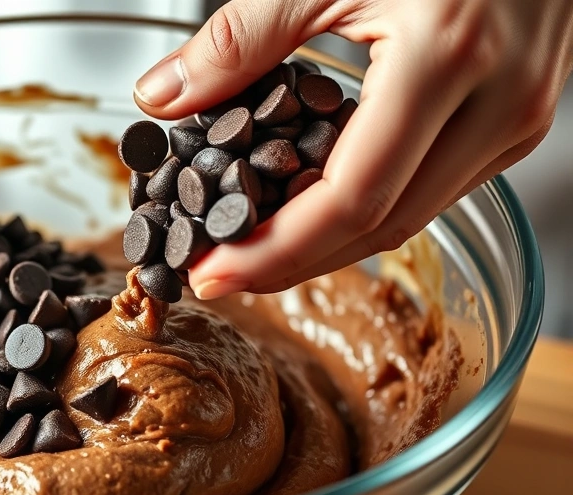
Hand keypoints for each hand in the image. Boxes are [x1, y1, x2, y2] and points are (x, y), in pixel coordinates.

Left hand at [134, 0, 572, 297]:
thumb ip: (240, 38)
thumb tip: (162, 96)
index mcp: (447, 56)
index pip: (353, 198)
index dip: (277, 251)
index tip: (214, 273)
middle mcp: (499, 101)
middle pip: (384, 227)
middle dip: (294, 262)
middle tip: (224, 272)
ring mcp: (516, 116)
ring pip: (413, 217)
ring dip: (331, 243)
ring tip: (256, 247)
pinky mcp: (516, 119)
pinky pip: (436, 188)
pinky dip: (371, 207)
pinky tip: (314, 206)